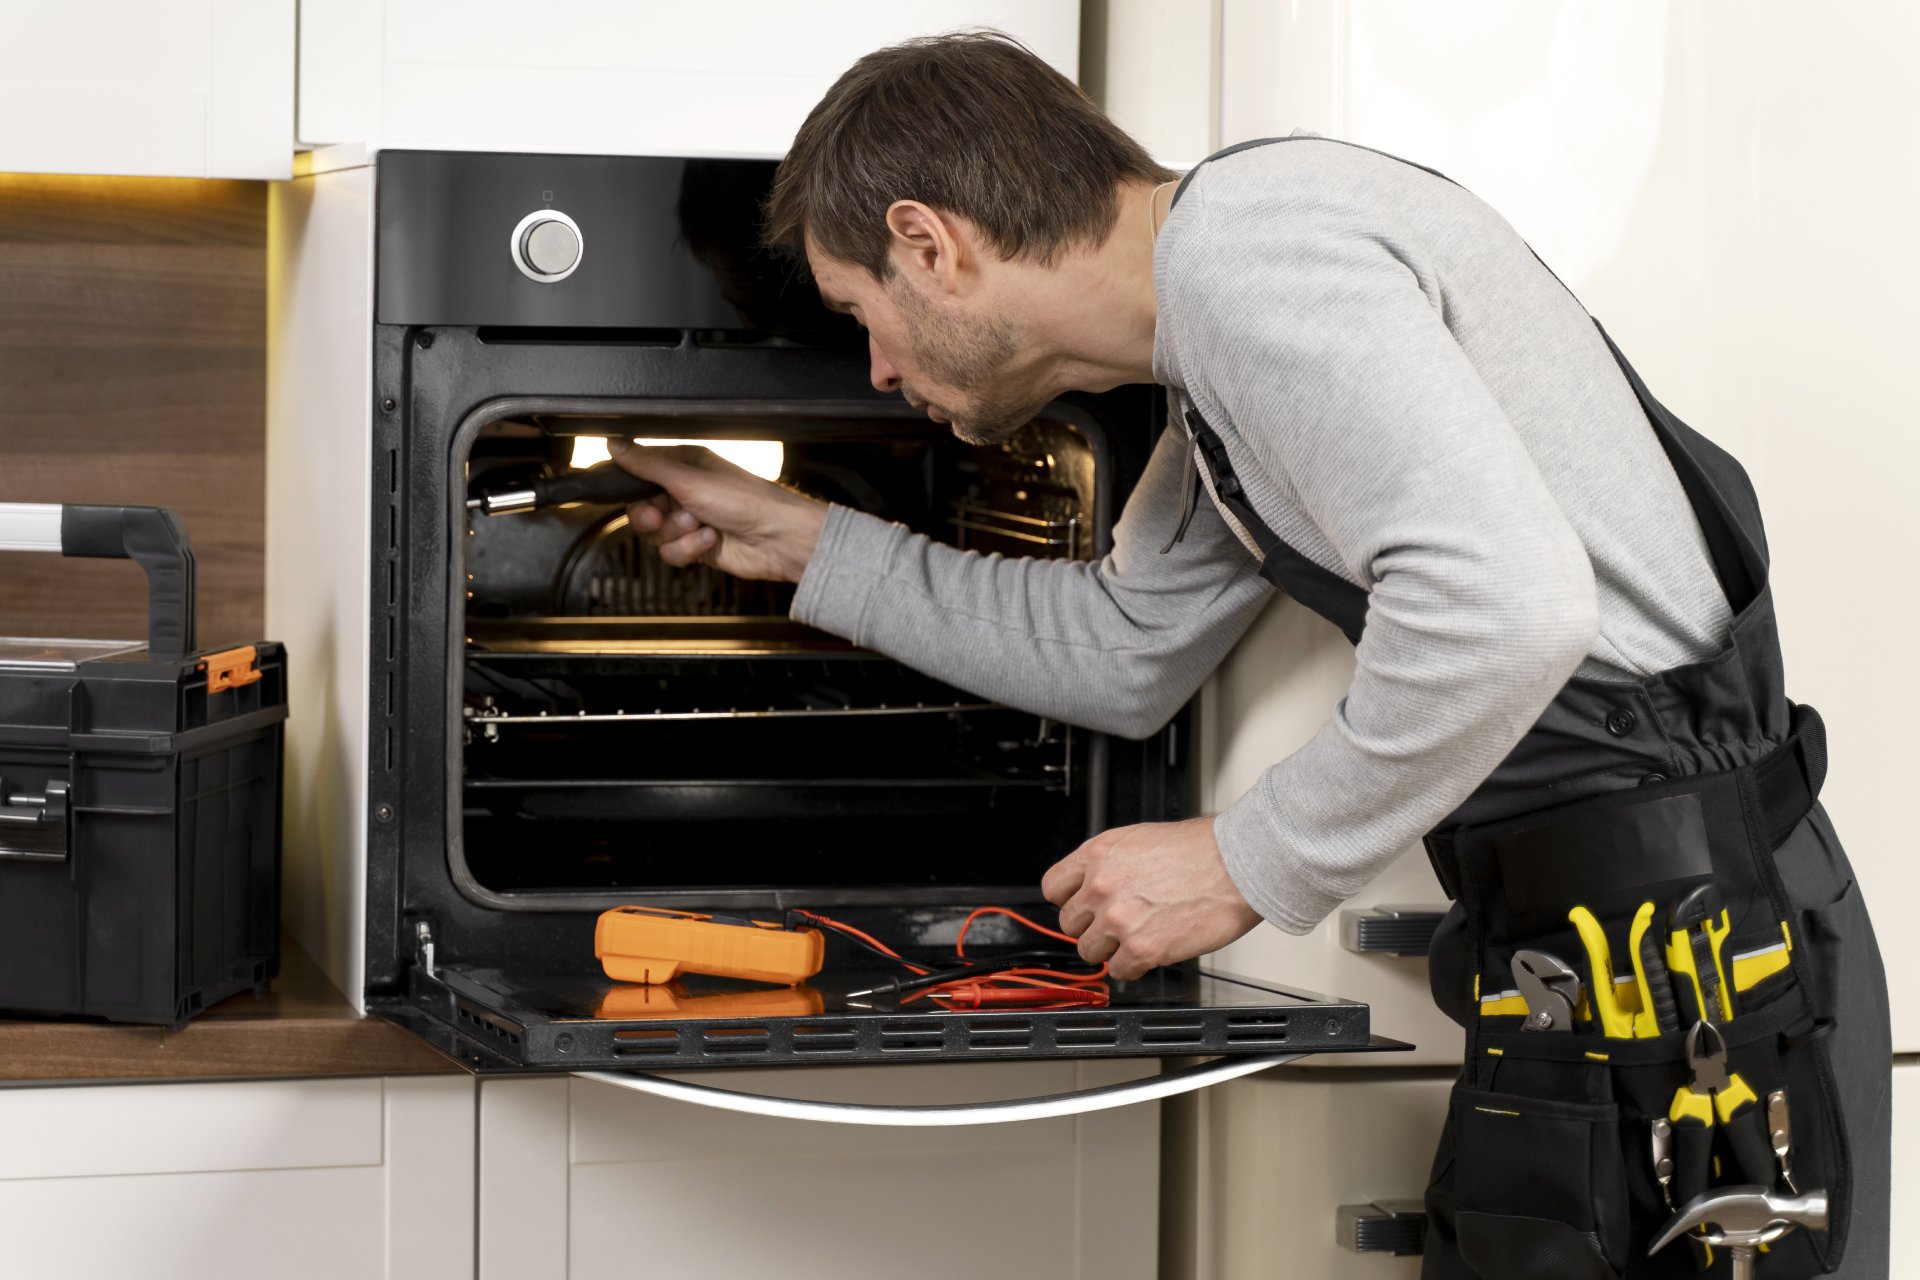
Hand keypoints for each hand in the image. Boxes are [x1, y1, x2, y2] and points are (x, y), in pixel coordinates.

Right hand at [607, 441, 827, 582]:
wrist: (777, 538)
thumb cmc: (745, 500)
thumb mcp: (688, 478)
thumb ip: (647, 464)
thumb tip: (615, 443)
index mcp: (684, 466)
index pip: (640, 473)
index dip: (632, 487)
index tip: (632, 493)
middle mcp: (686, 492)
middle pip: (642, 509)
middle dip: (652, 517)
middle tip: (660, 515)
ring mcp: (691, 521)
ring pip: (656, 535)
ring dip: (676, 534)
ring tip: (701, 525)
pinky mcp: (697, 547)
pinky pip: (671, 553)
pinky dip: (688, 549)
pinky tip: (710, 541)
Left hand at [1041, 817, 1261, 980]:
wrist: (1238, 864)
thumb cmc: (1202, 849)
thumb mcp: (1140, 840)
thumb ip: (1111, 864)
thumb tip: (1097, 882)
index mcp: (1098, 855)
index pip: (1053, 888)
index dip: (1069, 900)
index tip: (1081, 907)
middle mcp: (1101, 886)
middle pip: (1069, 923)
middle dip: (1092, 926)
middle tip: (1117, 924)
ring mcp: (1118, 919)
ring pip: (1089, 951)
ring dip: (1111, 949)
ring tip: (1137, 937)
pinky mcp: (1141, 949)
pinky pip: (1119, 970)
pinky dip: (1134, 966)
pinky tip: (1153, 950)